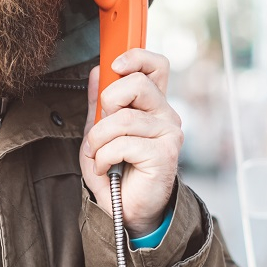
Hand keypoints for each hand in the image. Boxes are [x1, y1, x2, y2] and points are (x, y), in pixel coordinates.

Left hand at [81, 49, 182, 236]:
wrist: (126, 209)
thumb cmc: (116, 170)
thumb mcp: (99, 131)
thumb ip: (99, 103)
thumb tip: (98, 72)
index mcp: (152, 104)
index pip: (156, 65)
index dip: (136, 57)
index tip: (114, 66)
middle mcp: (166, 115)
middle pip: (139, 84)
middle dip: (109, 101)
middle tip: (102, 125)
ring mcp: (169, 134)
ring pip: (124, 118)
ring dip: (99, 139)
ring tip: (98, 154)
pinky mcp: (165, 154)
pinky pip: (124, 143)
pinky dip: (105, 156)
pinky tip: (107, 166)